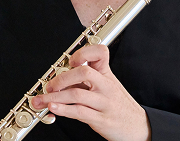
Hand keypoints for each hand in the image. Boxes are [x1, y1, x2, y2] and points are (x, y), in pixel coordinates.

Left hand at [30, 44, 149, 140]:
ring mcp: (104, 103)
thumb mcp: (108, 87)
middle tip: (49, 86)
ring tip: (41, 100)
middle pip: (83, 73)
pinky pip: (79, 112)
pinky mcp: (101, 119)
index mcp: (107, 75)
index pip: (100, 53)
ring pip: (77, 94)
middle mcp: (106, 86)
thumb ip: (86, 81)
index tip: (70, 61)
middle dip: (61, 79)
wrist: (138, 126)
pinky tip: (53, 108)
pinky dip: (63, 109)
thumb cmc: (119, 105)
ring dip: (54, 97)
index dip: (83, 53)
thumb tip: (59, 78)